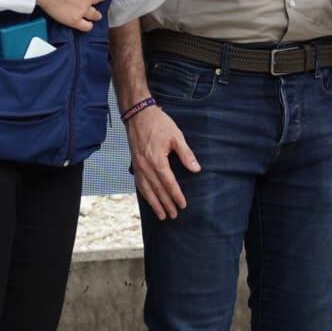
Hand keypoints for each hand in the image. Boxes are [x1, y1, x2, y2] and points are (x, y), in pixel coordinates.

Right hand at [126, 105, 200, 219]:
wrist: (138, 114)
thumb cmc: (158, 123)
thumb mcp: (176, 136)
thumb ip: (186, 154)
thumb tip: (196, 169)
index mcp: (157, 160)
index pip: (168, 183)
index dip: (176, 195)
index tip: (183, 205)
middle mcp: (145, 166)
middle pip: (157, 190)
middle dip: (166, 204)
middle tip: (173, 215)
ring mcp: (138, 166)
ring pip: (146, 190)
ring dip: (154, 204)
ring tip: (161, 215)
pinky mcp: (134, 164)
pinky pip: (139, 184)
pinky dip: (145, 194)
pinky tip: (149, 200)